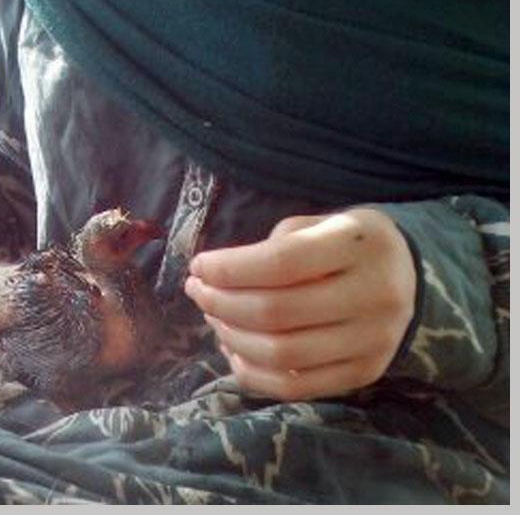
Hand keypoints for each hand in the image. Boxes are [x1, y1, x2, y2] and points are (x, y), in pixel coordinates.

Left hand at [184, 209, 416, 400]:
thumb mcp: (321, 223)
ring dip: (231, 337)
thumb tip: (217, 276)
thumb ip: (275, 245)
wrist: (412, 277)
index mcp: (361, 243)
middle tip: (197, 291)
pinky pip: (294, 387)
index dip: (228, 269)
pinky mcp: (365, 373)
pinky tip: (233, 349)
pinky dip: (252, 372)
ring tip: (213, 316)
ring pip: (281, 354)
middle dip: (220, 302)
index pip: (280, 263)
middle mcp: (374, 294)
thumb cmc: (348, 244)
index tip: (198, 266)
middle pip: (275, 312)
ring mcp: (373, 341)